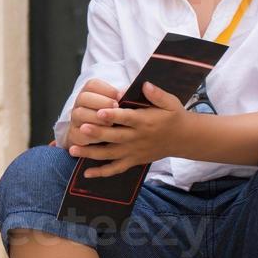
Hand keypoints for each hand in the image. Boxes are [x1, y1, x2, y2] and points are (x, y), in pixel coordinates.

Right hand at [65, 78, 120, 142]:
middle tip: (116, 108)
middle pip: (84, 97)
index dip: (107, 90)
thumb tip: (129, 93)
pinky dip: (92, 135)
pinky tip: (104, 137)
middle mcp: (79, 104)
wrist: (97, 139)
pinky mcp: (74, 135)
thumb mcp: (116, 106)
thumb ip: (121, 98)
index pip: (93, 85)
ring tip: (111, 123)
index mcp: (89, 93)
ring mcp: (75, 119)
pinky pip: (79, 134)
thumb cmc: (112, 118)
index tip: (121, 96)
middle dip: (101, 102)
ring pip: (79, 114)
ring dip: (96, 118)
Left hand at [67, 81, 189, 177]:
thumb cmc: (173, 117)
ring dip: (91, 153)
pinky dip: (101, 172)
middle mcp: (138, 138)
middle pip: (114, 137)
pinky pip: (116, 169)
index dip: (113, 116)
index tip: (100, 112)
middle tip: (81, 129)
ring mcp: (134, 151)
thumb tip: (144, 84)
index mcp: (145, 121)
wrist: (183, 139)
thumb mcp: (170, 102)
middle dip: (97, 134)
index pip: (127, 118)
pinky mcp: (134, 161)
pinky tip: (86, 173)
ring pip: (110, 154)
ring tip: (73, 150)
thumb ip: (156, 94)